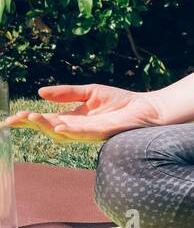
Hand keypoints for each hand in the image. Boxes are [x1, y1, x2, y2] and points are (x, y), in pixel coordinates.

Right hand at [0, 83, 165, 143]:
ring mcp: (88, 133)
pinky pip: (82, 134)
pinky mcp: (101, 133)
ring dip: (45, 126)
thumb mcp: (89, 92)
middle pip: (48, 128)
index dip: (27, 120)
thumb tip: (40, 93)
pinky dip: (69, 131)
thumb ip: (66, 93)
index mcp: (73, 118)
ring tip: (30, 118)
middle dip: (31, 124)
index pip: (45, 120)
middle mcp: (77, 128)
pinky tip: (58, 127)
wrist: (145, 108)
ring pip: (61, 133)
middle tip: (14, 119)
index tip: (9, 119)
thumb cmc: (119, 102)